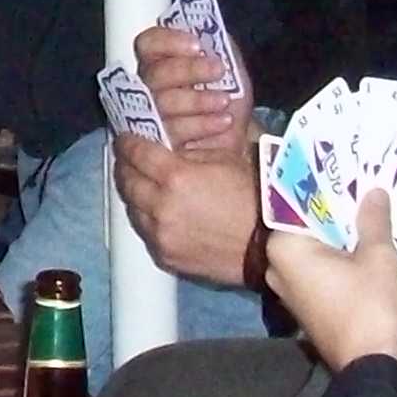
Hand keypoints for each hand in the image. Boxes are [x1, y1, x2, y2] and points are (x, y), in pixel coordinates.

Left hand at [111, 134, 259, 286]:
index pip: (136, 153)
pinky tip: (159, 213)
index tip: (126, 139)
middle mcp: (161, 207)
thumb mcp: (225, 159)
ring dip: (135, 195)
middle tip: (130, 160)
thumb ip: (189, 152)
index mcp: (175, 177)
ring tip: (144, 185)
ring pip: (132, 209)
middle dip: (126, 167)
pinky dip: (148, 220)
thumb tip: (167, 149)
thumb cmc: (255, 197)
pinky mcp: (166, 257)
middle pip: (127, 181)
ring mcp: (161, 235)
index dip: (128, 143)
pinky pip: (146, 233)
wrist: (270, 247)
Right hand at [131, 24, 250, 152]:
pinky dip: (201, 125)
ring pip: (162, 103)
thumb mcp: (232, 68)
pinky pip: (172, 132)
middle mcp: (150, 88)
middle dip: (188, 70)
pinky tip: (222, 121)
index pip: (149, 44)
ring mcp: (152, 117)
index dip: (168, 41)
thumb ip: (221, 47)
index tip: (197, 45)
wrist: (242, 140)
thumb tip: (210, 31)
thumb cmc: (230, 100)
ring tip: (223, 101)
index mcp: (163, 63)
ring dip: (197, 100)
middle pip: (154, 73)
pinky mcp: (160, 144)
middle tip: (218, 70)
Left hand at [263, 187, 396, 369]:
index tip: (340, 163)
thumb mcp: (379, 256)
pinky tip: (363, 241)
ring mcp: (288, 288)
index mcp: (285, 247)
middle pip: (305, 223)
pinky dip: (338, 254)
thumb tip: (373, 192)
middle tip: (360, 180)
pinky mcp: (305, 304)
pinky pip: (318, 267)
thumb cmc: (371, 306)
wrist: (372, 366)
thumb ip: (373, 221)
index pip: (297, 201)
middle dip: (332, 206)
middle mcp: (277, 265)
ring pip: (314, 246)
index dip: (320, 182)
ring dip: (338, 231)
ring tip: (367, 205)